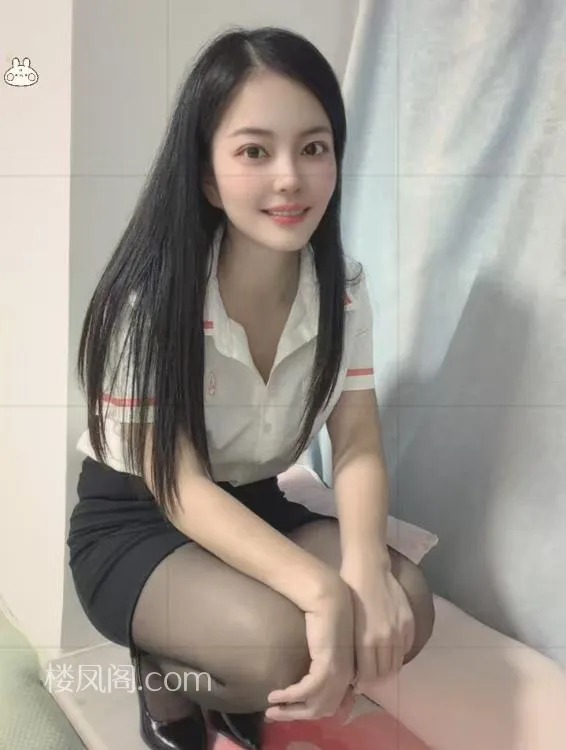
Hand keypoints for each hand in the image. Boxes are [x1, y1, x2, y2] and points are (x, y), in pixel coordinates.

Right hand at [265, 576, 354, 720]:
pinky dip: (290, 696)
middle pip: (323, 709)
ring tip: (271, 709)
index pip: (331, 704)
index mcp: (349, 672)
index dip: (309, 712)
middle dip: (297, 716)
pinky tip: (274, 695)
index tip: (289, 711)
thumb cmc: (323, 614)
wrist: (326, 595)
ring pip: (315, 705)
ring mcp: (339, 672)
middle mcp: (348, 676)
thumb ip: (322, 661)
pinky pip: (307, 690)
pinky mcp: (327, 665)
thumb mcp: (324, 644)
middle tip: (274, 715)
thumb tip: (308, 680)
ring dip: (290, 711)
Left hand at [341, 559, 414, 688]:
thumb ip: (351, 648)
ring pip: (397, 662)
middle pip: (385, 672)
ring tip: (378, 665)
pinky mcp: (409, 621)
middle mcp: (385, 638)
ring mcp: (399, 630)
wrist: (367, 568)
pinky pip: (407, 647)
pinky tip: (389, 650)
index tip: (357, 682)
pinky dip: (399, 653)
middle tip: (368, 675)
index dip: (363, 682)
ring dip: (388, 668)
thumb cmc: (349, 593)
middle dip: (376, 678)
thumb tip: (353, 669)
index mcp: (365, 640)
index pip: (369, 676)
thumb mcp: (345, 623)